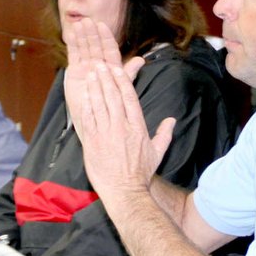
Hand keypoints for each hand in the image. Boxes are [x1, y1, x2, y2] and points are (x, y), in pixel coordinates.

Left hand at [64, 18, 174, 204]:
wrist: (124, 191)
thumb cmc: (141, 175)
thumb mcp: (157, 153)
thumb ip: (164, 134)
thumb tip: (172, 120)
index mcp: (137, 127)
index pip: (129, 98)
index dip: (121, 81)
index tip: (116, 69)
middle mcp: (121, 127)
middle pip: (113, 96)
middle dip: (106, 78)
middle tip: (100, 64)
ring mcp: (106, 133)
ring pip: (99, 104)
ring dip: (95, 87)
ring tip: (91, 74)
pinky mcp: (93, 142)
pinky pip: (89, 119)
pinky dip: (86, 105)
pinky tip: (84, 95)